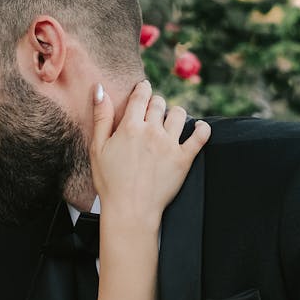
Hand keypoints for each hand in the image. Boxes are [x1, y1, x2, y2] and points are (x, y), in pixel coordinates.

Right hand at [90, 80, 209, 226]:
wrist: (130, 210)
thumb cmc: (110, 183)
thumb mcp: (97, 148)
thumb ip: (101, 117)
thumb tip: (99, 89)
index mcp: (130, 127)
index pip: (141, 96)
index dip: (143, 89)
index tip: (144, 88)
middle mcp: (152, 131)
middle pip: (159, 103)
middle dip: (156, 103)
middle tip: (153, 111)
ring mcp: (170, 144)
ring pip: (179, 114)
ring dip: (175, 114)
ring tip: (170, 121)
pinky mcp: (184, 159)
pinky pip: (200, 136)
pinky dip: (202, 128)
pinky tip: (199, 127)